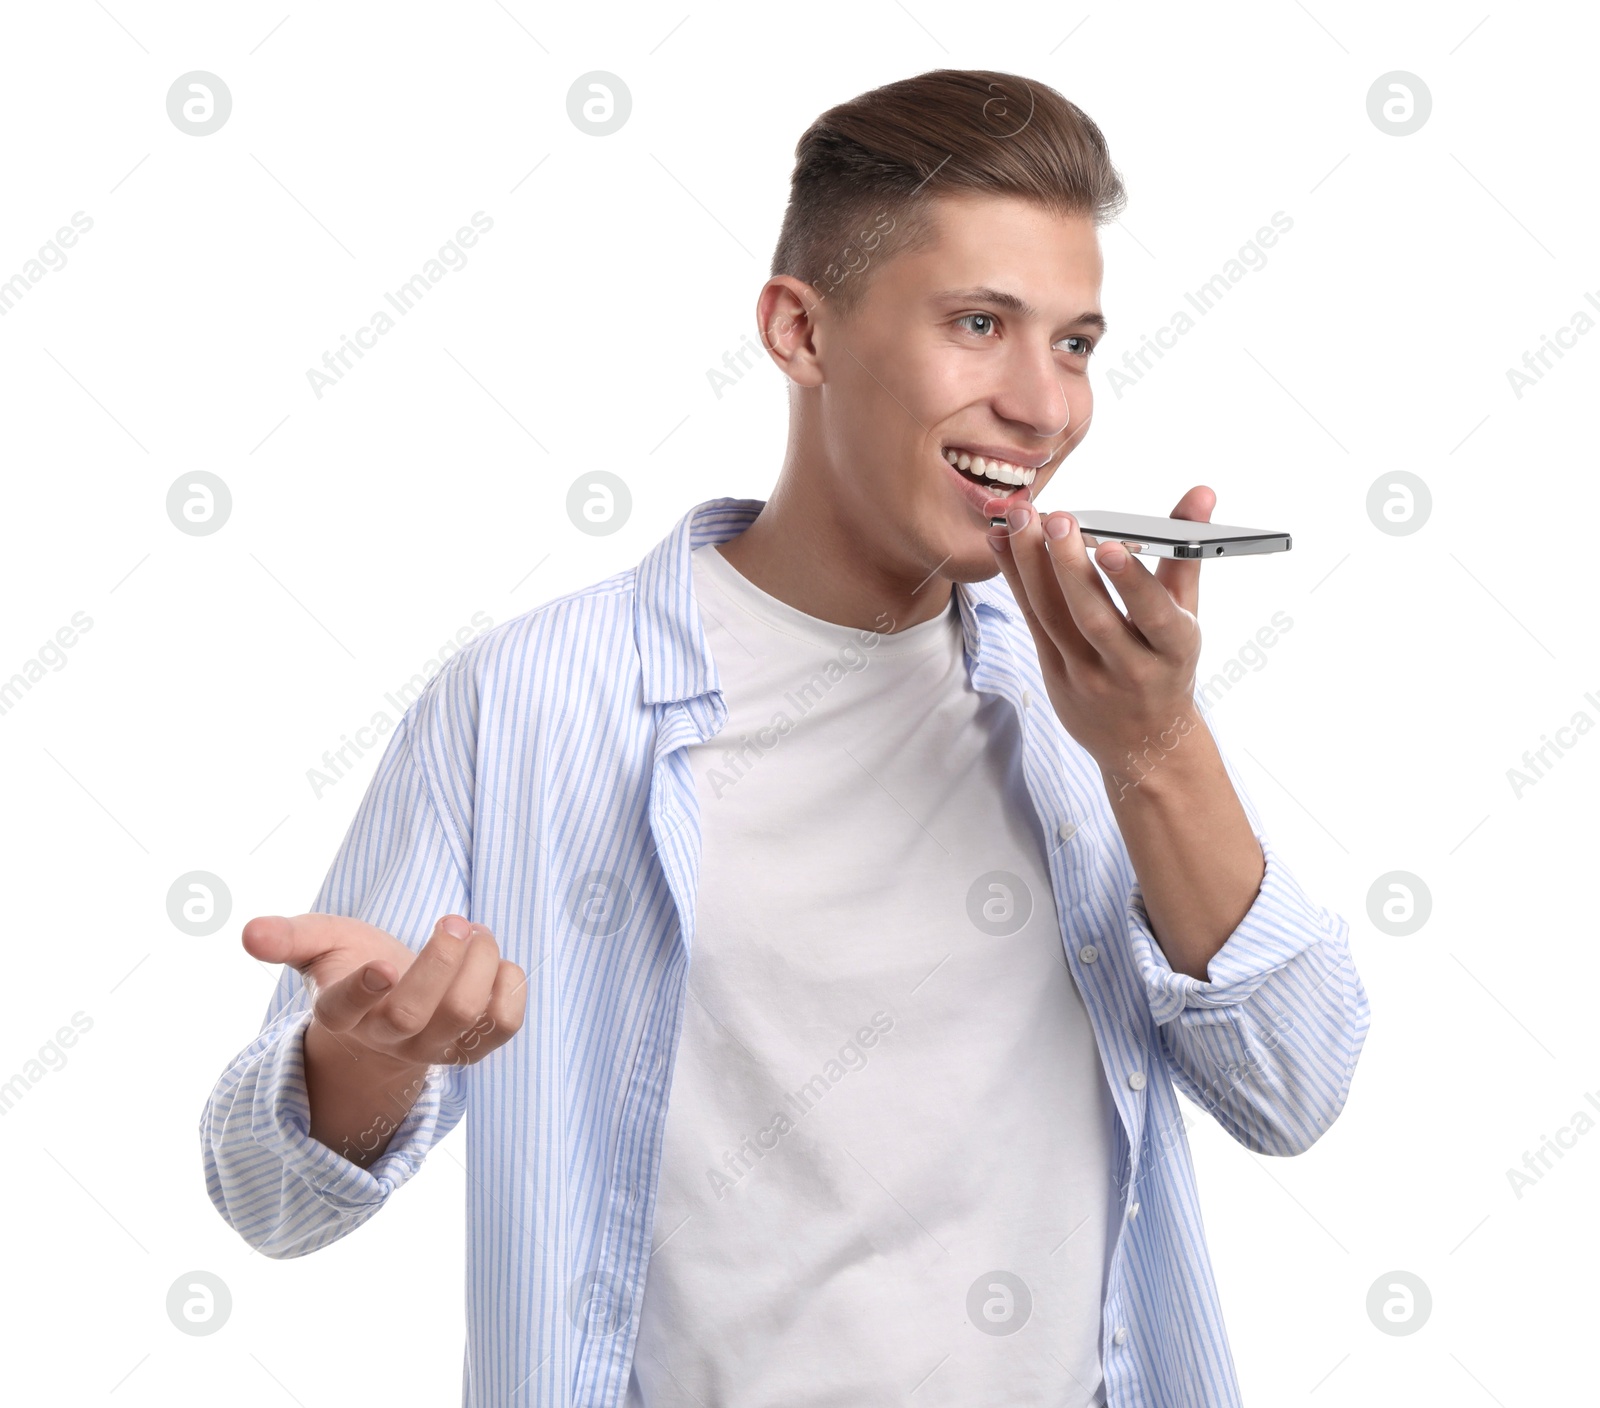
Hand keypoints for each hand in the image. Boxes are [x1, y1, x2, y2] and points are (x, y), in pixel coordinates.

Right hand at [242, 912, 526, 1071]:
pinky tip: (497, 963)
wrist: (392, 1006)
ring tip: (476, 932)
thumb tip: (249, 932)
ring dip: (481, 961)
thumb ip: (288, 937)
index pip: (345, 1009)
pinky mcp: (474, 1048)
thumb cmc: (353, 963)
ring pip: (464, 1015)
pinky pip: (504, 1025)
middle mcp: (387, 1037)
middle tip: (454, 921)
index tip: (384, 964)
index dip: (363, 990)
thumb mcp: (320, 943)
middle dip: (441, 960)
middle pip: (414, 1013)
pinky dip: (510, 985)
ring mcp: (433, 1048)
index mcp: (342, 1012)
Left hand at [984, 484, 1211, 778]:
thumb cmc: (1168, 664)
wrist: (1144, 742)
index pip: (1154, 616)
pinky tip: (1003, 541)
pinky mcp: (1054, 675)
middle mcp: (1130, 668)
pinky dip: (1016, 579)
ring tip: (1021, 518)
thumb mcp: (1187, 614)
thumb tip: (1202, 492)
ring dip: (1032, 565)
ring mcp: (1087, 676)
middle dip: (1071, 566)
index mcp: (1175, 650)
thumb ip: (1187, 553)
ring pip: (1053, 617)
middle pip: (1094, 617)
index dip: (1133, 583)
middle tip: (1056, 518)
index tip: (1112, 546)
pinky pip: (1032, 621)